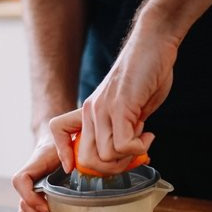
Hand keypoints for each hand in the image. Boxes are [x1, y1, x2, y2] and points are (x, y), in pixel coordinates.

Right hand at [11, 135, 60, 211]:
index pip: (20, 182)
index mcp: (29, 169)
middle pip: (24, 206)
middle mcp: (25, 185)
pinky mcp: (35, 203)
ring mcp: (27, 195)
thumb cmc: (59, 148)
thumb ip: (67, 155)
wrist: (53, 147)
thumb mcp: (63, 147)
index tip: (47, 208)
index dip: (31, 197)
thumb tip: (74, 169)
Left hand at [76, 24, 177, 174]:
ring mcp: (103, 109)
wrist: (153, 43)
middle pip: (88, 160)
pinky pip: (123, 146)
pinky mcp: (120, 107)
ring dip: (129, 158)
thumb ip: (125, 129)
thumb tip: (129, 153)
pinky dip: (139, 148)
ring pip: (106, 157)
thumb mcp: (130, 108)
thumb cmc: (146, 73)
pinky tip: (149, 135)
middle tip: (134, 155)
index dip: (66, 153)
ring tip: (143, 142)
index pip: (58, 130)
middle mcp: (91, 111)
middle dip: (113, 168)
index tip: (82, 163)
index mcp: (89, 110)